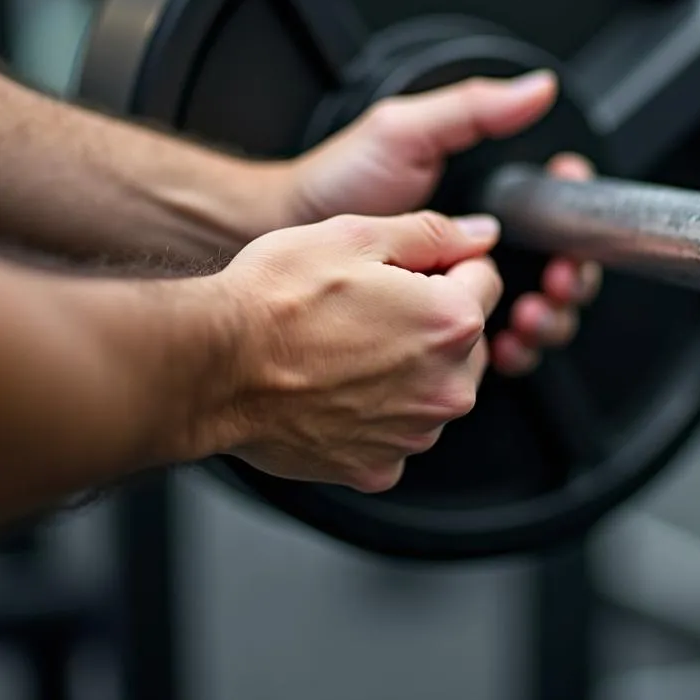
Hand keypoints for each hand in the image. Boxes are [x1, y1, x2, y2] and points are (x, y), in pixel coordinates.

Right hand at [204, 210, 502, 492]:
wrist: (213, 366)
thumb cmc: (275, 300)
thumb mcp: (356, 235)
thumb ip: (432, 233)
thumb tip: (478, 235)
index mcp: (451, 323)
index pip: (486, 280)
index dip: (445, 265)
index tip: (409, 270)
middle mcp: (446, 387)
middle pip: (466, 341)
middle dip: (431, 320)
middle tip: (369, 307)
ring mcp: (413, 434)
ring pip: (433, 387)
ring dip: (408, 368)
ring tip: (345, 347)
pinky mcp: (376, 466)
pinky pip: (396, 432)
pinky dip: (376, 413)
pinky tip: (335, 388)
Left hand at [284, 71, 601, 374]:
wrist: (288, 234)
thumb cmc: (341, 179)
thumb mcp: (406, 132)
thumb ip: (472, 109)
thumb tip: (537, 89)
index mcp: (492, 197)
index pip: (560, 209)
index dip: (580, 218)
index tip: (575, 220)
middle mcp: (490, 246)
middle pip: (564, 269)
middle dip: (572, 280)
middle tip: (556, 280)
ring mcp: (472, 290)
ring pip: (544, 313)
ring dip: (552, 319)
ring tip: (530, 316)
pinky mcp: (448, 329)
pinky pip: (503, 349)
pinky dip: (518, 351)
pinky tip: (506, 347)